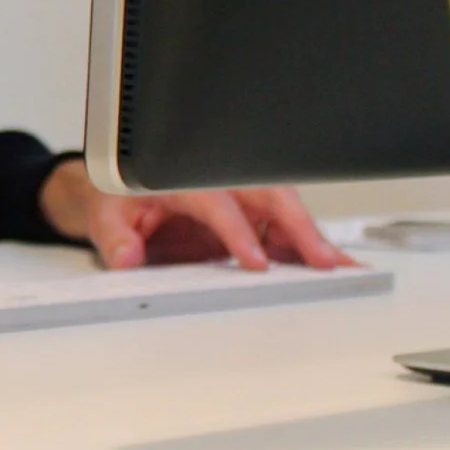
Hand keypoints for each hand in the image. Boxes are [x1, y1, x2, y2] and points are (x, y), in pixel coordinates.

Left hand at [37, 160, 352, 270]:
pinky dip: (307, 247)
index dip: (238, 233)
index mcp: (183, 180)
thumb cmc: (117, 196)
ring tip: (344, 269)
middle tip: (324, 261)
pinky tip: (331, 267)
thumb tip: (127, 257)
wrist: (117, 190)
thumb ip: (113, 237)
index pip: (218, 204)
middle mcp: (218, 185)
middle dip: (299, 228)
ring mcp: (237, 200)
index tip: (254, 262)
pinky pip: (282, 229)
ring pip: (284, 213)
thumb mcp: (105, 213)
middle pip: (268, 199)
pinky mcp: (247, 216)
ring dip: (313, 240)